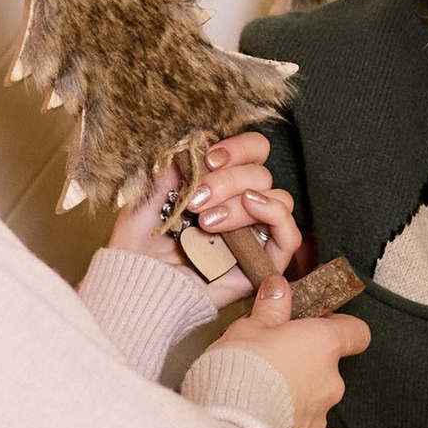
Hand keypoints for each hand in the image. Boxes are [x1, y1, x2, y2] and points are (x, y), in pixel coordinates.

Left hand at [111, 134, 301, 292]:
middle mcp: (241, 206)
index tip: (208, 158)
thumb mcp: (148, 194)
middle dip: (228, 181)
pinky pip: (290, 236)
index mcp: (220, 183)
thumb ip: (173, 166)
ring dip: (241, 202)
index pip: (252, 151)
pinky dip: (275, 216)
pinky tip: (250, 209)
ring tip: (207, 221)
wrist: (137, 285)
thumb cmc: (138, 243)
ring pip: (278, 198)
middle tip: (196, 200)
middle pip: (262, 174)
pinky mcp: (262, 263)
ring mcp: (254, 234)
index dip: (237, 148)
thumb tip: (195, 142)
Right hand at [215, 282, 369, 427]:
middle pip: (330, 365)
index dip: (341, 326)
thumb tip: (279, 288)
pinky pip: (301, 418)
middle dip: (306, 360)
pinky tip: (262, 408)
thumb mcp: (250, 327)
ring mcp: (321, 410)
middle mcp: (331, 379)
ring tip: (263, 386)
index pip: (357, 332)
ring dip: (297, 389)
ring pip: (315, 394)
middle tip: (275, 355)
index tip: (321, 323)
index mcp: (324, 344)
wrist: (231, 420)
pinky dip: (287, 413)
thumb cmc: (242, 367)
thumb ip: (271, 308)